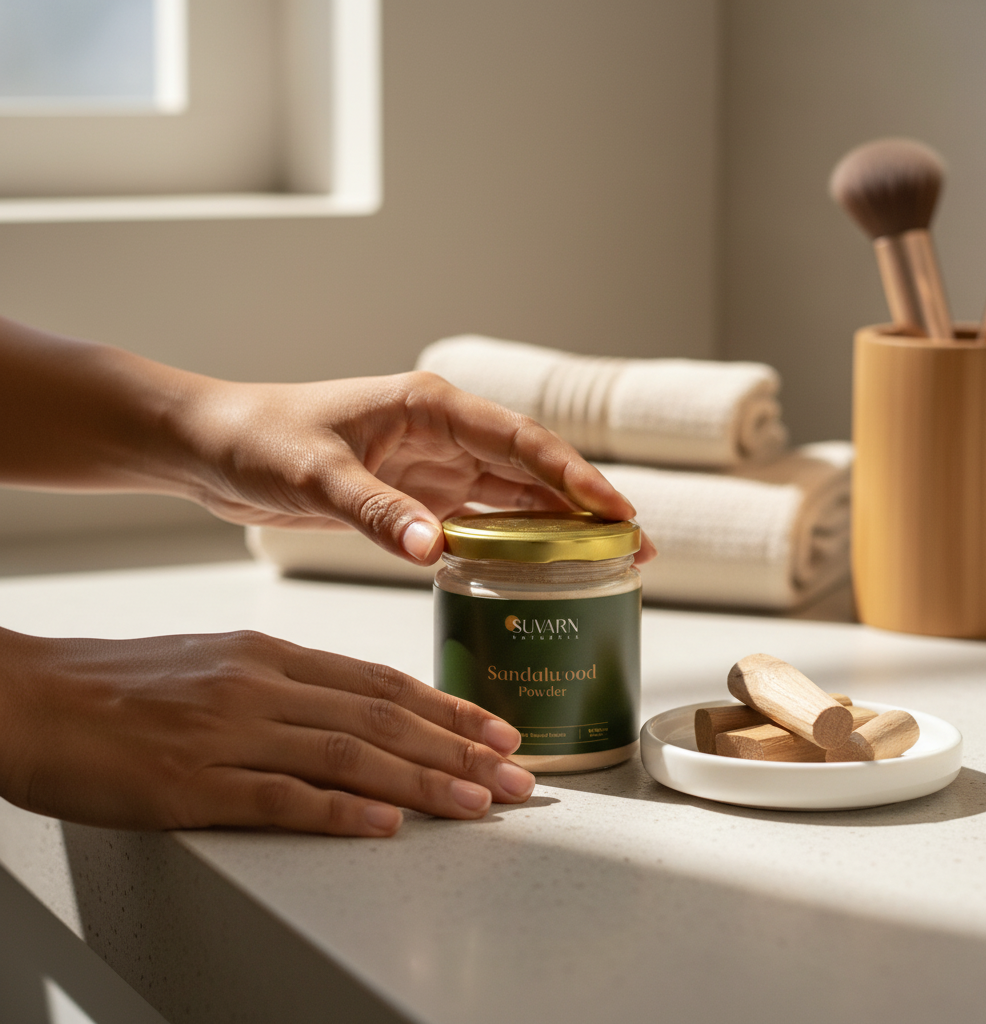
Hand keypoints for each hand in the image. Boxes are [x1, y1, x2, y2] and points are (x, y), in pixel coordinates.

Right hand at [0, 627, 535, 835]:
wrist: (36, 699)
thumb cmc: (128, 684)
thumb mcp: (222, 662)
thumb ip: (289, 683)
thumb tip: (357, 709)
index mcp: (272, 656)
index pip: (382, 682)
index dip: (449, 709)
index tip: (499, 731)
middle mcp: (263, 686)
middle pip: (383, 717)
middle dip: (460, 749)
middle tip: (519, 776)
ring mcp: (230, 733)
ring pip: (349, 754)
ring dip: (424, 780)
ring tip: (480, 802)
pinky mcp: (192, 784)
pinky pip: (280, 798)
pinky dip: (340, 812)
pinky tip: (387, 825)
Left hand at [177, 371, 655, 563]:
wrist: (217, 447)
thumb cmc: (260, 439)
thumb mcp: (315, 475)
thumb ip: (376, 511)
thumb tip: (435, 551)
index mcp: (431, 408)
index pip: (521, 441)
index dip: (574, 476)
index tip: (617, 511)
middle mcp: (444, 434)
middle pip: (532, 469)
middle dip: (585, 505)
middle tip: (636, 545)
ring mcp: (434, 466)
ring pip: (513, 497)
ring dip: (558, 526)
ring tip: (608, 560)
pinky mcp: (418, 496)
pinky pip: (479, 520)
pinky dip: (514, 542)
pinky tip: (541, 568)